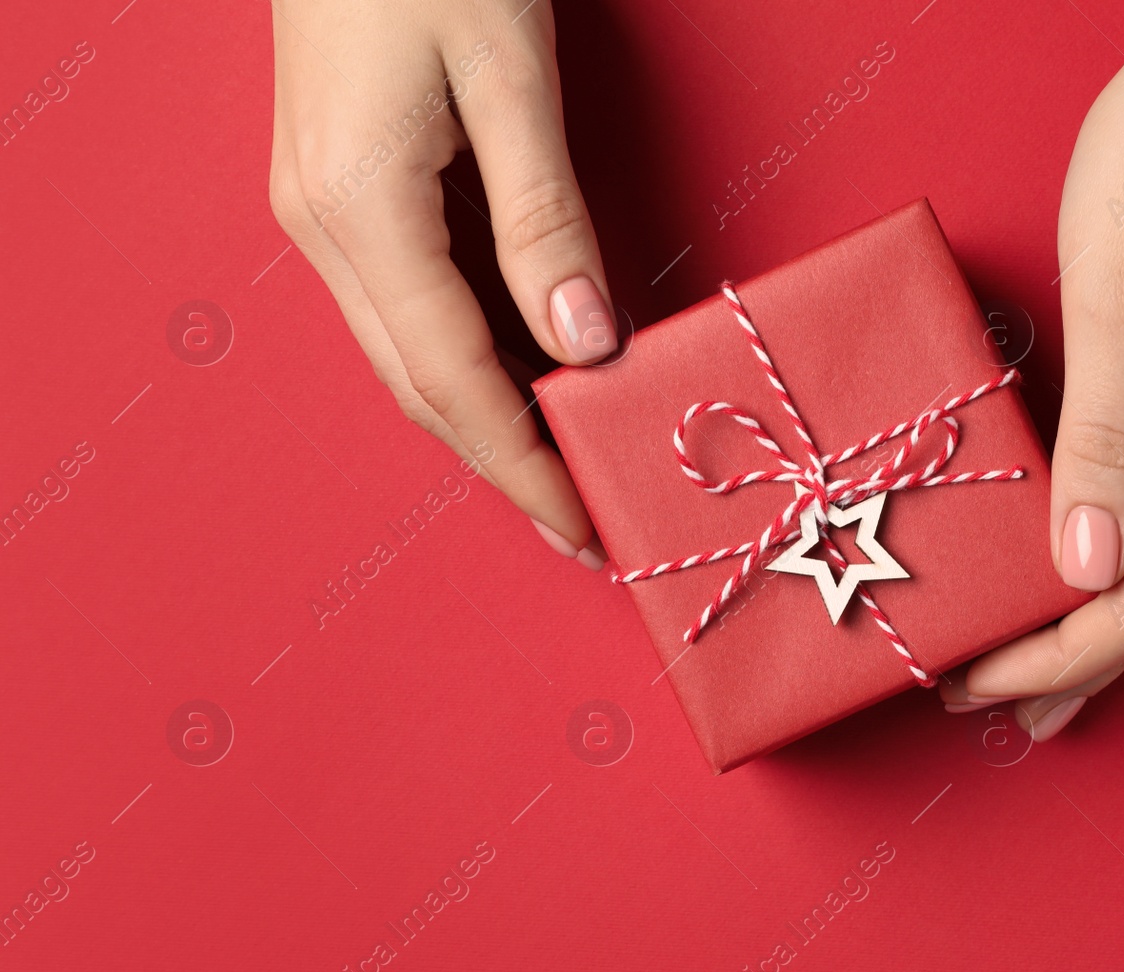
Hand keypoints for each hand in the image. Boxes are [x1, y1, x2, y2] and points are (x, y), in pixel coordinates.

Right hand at [269, 0, 610, 567]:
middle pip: (420, 386)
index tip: (582, 524)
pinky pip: (404, 307)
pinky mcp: (336, 192)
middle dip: (503, 463)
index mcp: (358, 206)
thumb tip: (585, 342)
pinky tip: (517, 380)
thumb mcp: (507, 75)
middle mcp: (322, 226)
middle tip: (581, 522)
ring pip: (407, 354)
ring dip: (483, 419)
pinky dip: (464, 360)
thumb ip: (544, 218)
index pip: (453, 380)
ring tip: (560, 466)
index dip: (522, 462)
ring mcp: (318, 211)